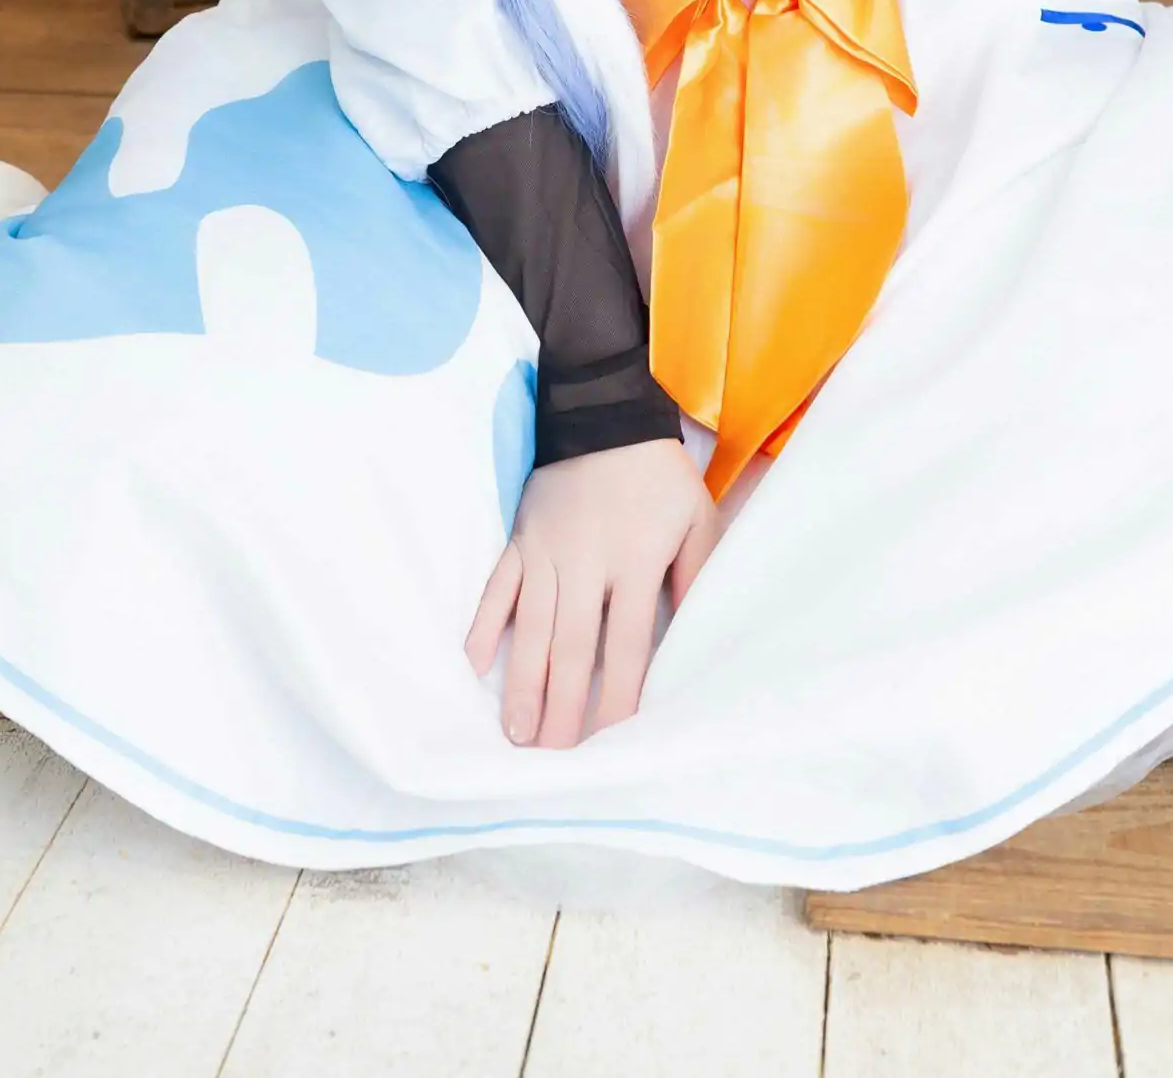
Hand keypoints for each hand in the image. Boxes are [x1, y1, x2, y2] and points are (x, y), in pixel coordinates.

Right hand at [465, 437, 719, 748]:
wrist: (604, 414)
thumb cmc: (660, 476)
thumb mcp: (697, 518)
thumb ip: (697, 575)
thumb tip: (694, 635)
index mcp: (634, 560)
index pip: (626, 642)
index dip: (618, 694)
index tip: (608, 740)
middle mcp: (585, 562)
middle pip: (572, 646)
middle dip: (562, 705)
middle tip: (551, 757)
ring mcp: (546, 551)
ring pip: (532, 627)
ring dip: (522, 681)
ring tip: (516, 732)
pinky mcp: (520, 538)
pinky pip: (498, 587)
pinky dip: (485, 625)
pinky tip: (476, 664)